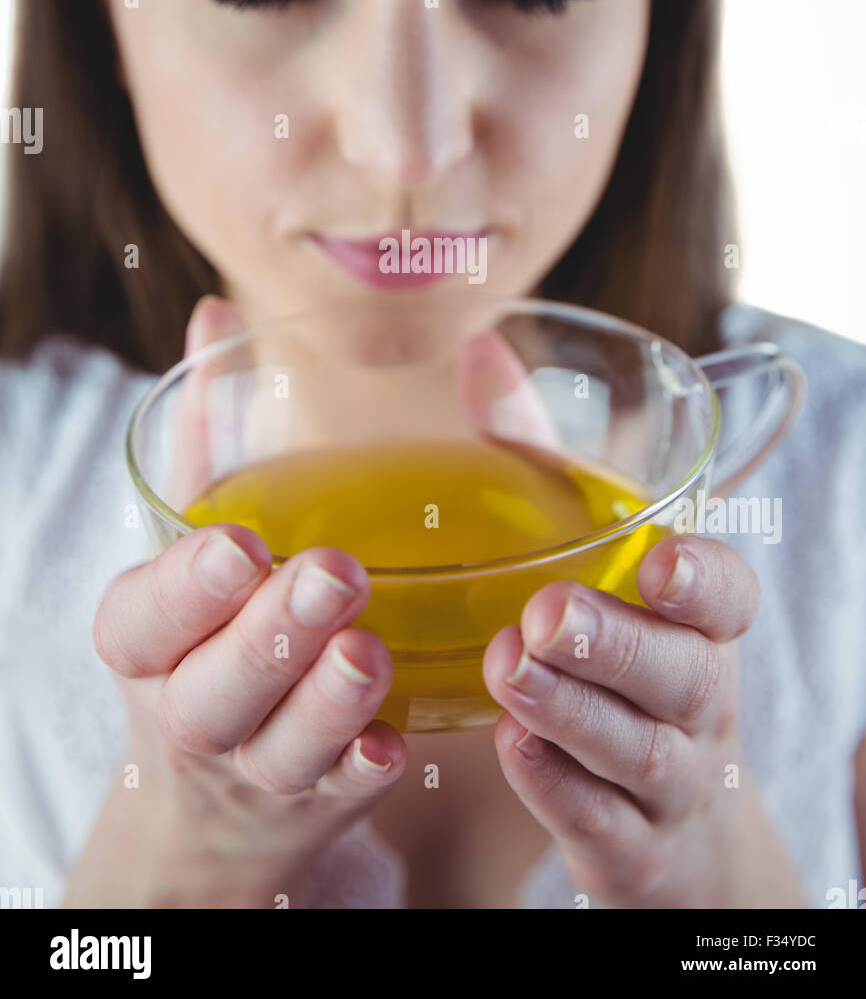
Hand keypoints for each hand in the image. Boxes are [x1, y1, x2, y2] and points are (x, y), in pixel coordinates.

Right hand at [67, 296, 406, 908]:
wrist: (215, 799)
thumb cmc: (209, 633)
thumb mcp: (192, 541)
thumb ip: (208, 434)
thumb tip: (218, 316)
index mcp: (146, 639)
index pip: (146, 618)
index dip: (187, 588)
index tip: (237, 545)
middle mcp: (192, 709)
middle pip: (215, 689)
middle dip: (270, 635)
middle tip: (335, 576)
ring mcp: (257, 766)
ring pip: (285, 748)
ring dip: (328, 702)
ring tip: (369, 651)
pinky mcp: (318, 802)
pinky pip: (344, 791)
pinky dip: (366, 764)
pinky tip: (395, 732)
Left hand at [482, 534, 809, 907]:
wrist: (692, 843)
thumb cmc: (634, 689)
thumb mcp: (625, 608)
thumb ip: (564, 511)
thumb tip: (497, 417)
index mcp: (705, 636)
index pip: (729, 599)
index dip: (705, 580)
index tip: (661, 563)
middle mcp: (703, 710)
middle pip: (684, 677)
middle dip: (615, 643)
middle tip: (548, 615)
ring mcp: (676, 788)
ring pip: (638, 750)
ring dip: (570, 708)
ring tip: (509, 667)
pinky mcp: (635, 853)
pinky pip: (600, 819)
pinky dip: (553, 782)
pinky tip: (512, 741)